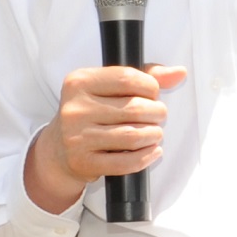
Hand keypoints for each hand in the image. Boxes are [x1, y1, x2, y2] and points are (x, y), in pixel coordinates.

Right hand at [27, 63, 187, 209]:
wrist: (58, 149)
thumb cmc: (90, 112)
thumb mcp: (108, 86)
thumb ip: (145, 75)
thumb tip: (179, 73)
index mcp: (79, 81)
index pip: (128, 78)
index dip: (151, 87)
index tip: (153, 94)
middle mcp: (75, 108)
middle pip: (134, 108)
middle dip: (157, 112)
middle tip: (158, 116)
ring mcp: (77, 137)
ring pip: (133, 136)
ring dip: (154, 135)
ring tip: (155, 133)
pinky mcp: (83, 162)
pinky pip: (126, 163)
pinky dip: (146, 157)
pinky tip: (152, 151)